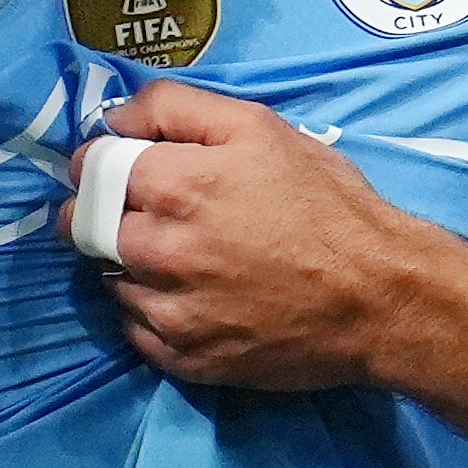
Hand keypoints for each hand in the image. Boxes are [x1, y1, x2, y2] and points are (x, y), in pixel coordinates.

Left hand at [86, 83, 427, 393]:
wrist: (379, 297)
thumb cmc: (327, 205)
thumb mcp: (260, 126)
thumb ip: (176, 108)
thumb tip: (116, 118)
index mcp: (174, 185)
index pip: (91, 169)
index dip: (101, 163)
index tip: (120, 168)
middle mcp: (159, 251)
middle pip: (87, 228)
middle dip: (102, 214)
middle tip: (144, 213)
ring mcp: (169, 312)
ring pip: (110, 281)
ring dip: (129, 265)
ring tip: (182, 258)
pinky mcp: (185, 360)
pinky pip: (137, 332)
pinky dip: (152, 313)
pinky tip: (192, 299)